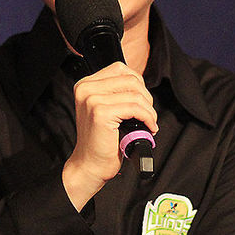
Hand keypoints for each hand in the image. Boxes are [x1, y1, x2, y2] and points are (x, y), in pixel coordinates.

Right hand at [63, 61, 157, 208]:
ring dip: (149, 110)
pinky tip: (149, 128)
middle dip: (146, 97)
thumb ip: (117, 93)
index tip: (142, 101)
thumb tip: (141, 85)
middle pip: (130, 79)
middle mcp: (85, 88)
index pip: (120, 69)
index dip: (138, 84)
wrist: (90, 165)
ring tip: (149, 123)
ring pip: (135, 94)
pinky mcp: (100, 113)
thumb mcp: (106, 109)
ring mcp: (92, 99)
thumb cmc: (101, 141)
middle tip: (148, 115)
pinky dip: (148, 118)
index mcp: (85, 84)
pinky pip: (135, 108)